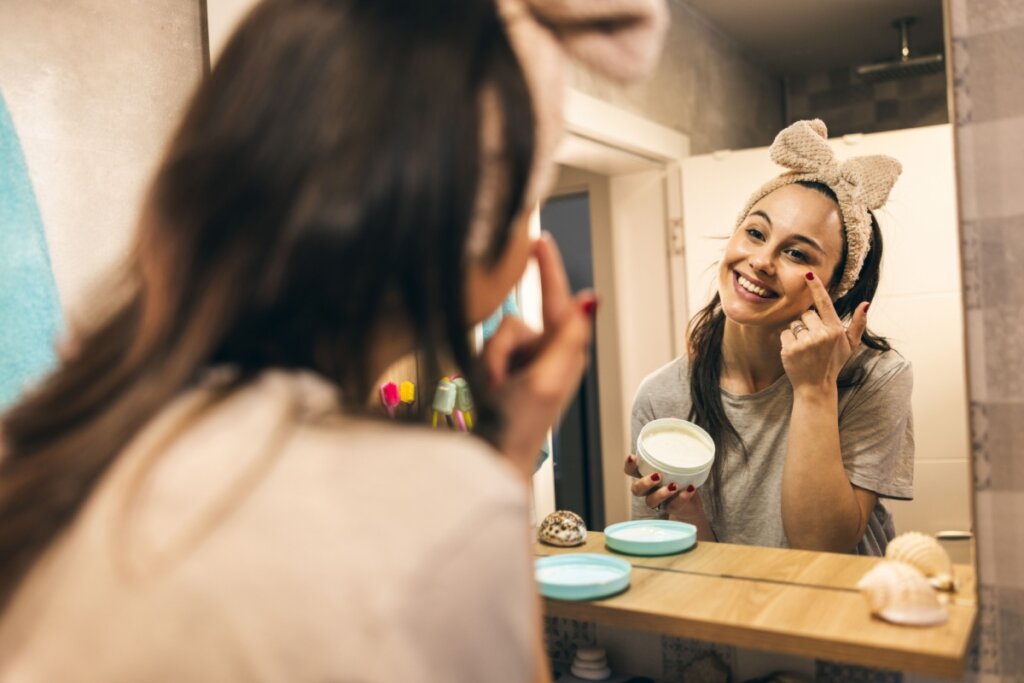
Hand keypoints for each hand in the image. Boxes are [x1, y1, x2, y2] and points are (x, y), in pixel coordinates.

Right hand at [481, 234, 595, 479]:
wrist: (493, 456)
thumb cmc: (522, 425)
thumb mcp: (548, 378)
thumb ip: (566, 336)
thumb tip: (589, 300)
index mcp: (566, 352)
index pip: (558, 299)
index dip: (548, 267)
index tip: (536, 239)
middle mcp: (547, 352)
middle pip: (517, 321)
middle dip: (502, 348)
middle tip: (499, 380)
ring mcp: (525, 361)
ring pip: (497, 335)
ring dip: (492, 362)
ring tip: (496, 390)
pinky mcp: (504, 369)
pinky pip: (487, 350)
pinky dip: (485, 369)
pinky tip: (490, 390)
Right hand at [624, 454, 707, 522]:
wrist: (691, 504)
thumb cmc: (681, 480)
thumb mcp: (677, 466)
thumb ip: (678, 457)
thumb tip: (689, 438)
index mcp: (646, 476)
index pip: (631, 471)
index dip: (629, 465)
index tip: (633, 457)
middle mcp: (649, 490)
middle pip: (636, 489)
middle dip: (645, 482)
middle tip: (657, 475)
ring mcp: (658, 501)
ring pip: (651, 501)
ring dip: (661, 493)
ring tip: (674, 485)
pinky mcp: (670, 509)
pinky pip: (673, 505)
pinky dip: (682, 497)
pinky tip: (690, 489)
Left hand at [780, 272, 868, 392]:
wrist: (816, 386)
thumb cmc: (833, 363)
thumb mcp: (850, 345)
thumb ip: (858, 324)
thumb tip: (866, 304)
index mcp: (835, 330)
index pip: (824, 303)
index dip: (816, 288)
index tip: (809, 274)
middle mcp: (821, 335)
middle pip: (806, 314)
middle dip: (808, 324)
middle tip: (814, 342)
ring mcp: (805, 342)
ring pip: (795, 324)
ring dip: (798, 333)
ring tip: (806, 349)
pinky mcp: (790, 349)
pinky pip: (785, 333)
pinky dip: (788, 341)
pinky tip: (796, 353)